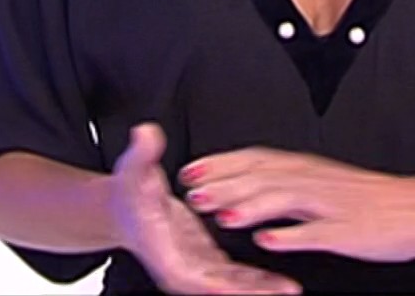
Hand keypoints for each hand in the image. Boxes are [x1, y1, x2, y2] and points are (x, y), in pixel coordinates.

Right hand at [108, 124, 301, 294]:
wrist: (124, 207)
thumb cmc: (129, 192)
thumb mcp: (134, 169)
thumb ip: (144, 154)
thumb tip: (147, 134)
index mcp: (162, 252)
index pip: (190, 273)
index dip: (215, 281)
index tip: (236, 286)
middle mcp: (180, 266)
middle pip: (219, 286)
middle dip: (250, 291)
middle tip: (284, 291)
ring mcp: (195, 266)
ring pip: (231, 283)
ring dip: (259, 288)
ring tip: (290, 289)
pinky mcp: (206, 260)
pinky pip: (235, 274)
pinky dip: (256, 280)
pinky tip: (279, 281)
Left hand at [178, 147, 414, 262]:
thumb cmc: (370, 200)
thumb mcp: (322, 183)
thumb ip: (286, 184)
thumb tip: (247, 185)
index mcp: (307, 169)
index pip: (257, 160)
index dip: (221, 164)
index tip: (189, 169)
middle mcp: (314, 181)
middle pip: (263, 177)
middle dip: (224, 184)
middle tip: (190, 191)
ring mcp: (331, 206)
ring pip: (285, 200)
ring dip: (250, 206)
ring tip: (219, 214)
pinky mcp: (347, 231)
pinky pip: (316, 233)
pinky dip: (290, 236)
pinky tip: (267, 242)